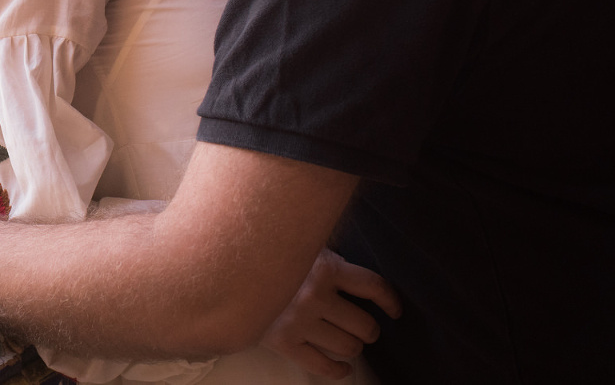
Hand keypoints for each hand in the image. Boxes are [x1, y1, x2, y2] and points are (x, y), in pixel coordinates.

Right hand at [261, 248, 400, 378]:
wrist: (220, 270)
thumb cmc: (265, 253)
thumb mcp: (298, 242)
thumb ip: (323, 250)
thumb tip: (350, 255)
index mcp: (324, 267)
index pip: (373, 286)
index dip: (390, 300)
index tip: (394, 310)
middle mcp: (315, 296)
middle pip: (364, 325)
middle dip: (369, 328)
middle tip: (363, 325)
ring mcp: (299, 322)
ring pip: (349, 347)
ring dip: (353, 346)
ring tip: (348, 339)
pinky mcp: (284, 343)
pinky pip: (323, 366)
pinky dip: (339, 371)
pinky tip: (343, 367)